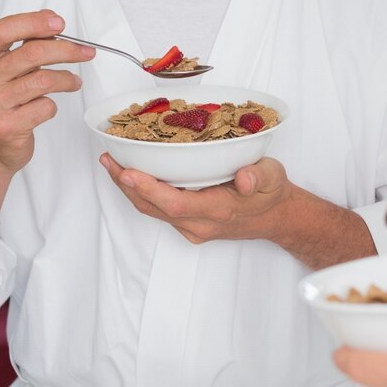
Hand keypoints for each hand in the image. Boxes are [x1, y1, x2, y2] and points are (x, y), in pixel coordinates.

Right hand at [0, 10, 92, 174]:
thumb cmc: (2, 103)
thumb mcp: (5, 70)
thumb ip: (25, 46)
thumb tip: (50, 19)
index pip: (3, 29)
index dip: (34, 22)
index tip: (59, 23)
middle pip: (32, 53)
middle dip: (67, 49)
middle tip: (87, 52)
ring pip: (43, 80)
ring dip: (67, 79)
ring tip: (74, 82)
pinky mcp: (7, 126)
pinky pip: (45, 107)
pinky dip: (53, 105)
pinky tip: (48, 107)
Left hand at [101, 154, 294, 244]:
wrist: (277, 218)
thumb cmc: (272, 193)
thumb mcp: (273, 177)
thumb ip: (259, 176)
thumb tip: (245, 178)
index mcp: (218, 210)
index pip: (175, 203)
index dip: (149, 189)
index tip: (128, 172)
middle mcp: (199, 224)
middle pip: (153, 208)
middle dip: (127, 184)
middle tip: (109, 158)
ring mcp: (192, 227)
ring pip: (152, 210)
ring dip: (129, 188)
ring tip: (112, 163)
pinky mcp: (188, 224)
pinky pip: (158, 210)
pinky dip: (142, 192)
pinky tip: (134, 174)